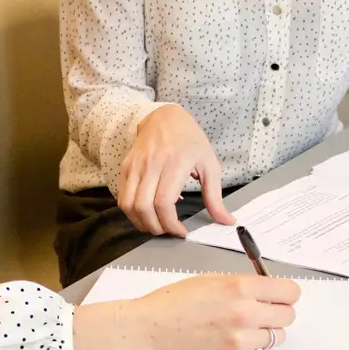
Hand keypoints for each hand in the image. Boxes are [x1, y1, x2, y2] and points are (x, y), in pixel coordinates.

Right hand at [72, 275, 299, 349]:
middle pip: (288, 316)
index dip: (285, 293)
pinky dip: (249, 349)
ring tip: (241, 327)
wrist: (149, 331)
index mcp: (240, 287)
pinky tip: (228, 341)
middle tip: (260, 311)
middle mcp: (246, 314)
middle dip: (277, 312)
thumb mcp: (210, 280)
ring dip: (264, 332)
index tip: (278, 295)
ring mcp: (241, 341)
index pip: (290, 292)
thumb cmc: (173, 302)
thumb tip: (266, 291)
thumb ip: (242, 285)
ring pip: (276, 337)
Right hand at [118, 105, 234, 236]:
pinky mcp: (125, 167)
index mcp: (175, 163)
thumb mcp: (209, 164)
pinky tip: (146, 213)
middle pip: (144, 207)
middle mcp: (151, 164)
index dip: (170, 224)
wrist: (165, 118)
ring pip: (128, 205)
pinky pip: (122, 197)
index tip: (181, 231)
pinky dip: (132, 212)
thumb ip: (215, 196)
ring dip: (140, 222)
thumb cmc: (190, 141)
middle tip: (168, 231)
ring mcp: (135, 166)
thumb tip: (226, 221)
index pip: (164, 202)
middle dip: (155, 227)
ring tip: (156, 225)